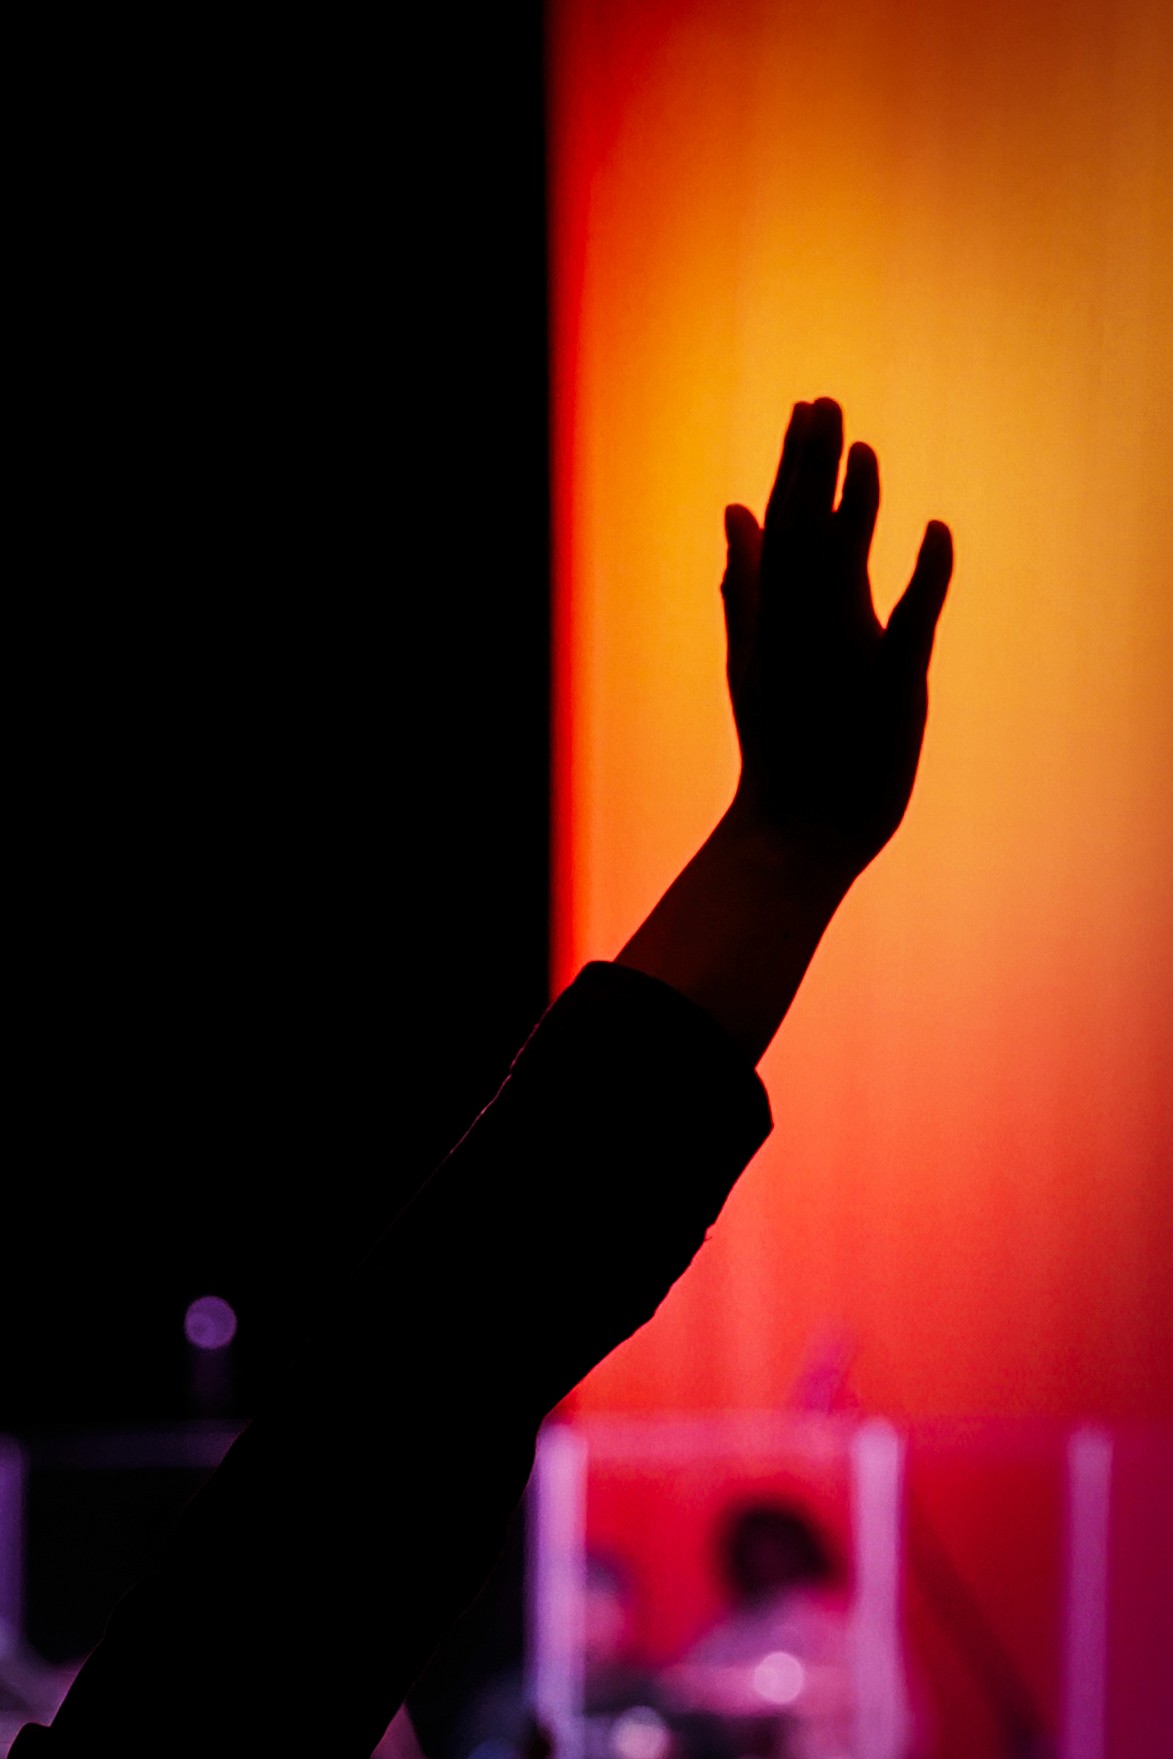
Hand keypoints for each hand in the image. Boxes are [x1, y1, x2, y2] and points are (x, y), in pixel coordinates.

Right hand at [722, 397, 952, 878]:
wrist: (797, 830)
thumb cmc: (783, 743)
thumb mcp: (755, 652)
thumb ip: (746, 580)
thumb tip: (735, 508)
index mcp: (774, 616)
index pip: (784, 526)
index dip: (797, 465)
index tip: (810, 409)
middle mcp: (803, 629)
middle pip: (807, 535)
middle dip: (815, 467)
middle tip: (826, 402)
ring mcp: (844, 658)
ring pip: (843, 571)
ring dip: (855, 509)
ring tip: (866, 451)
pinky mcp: (890, 689)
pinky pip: (909, 625)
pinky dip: (924, 577)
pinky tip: (936, 531)